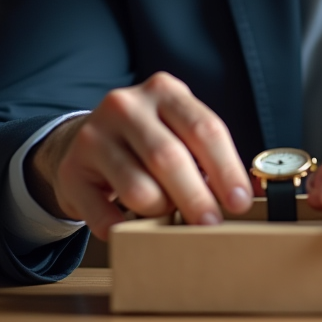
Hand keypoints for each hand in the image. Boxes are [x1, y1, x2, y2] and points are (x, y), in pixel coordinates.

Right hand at [25, 72, 252, 239]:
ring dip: (160, 212)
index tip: (239, 202)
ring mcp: (94, 136)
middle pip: (170, 158)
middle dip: (197, 198)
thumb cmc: (148, 142)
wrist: (87, 142)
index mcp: (164, 91)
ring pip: (138, 190)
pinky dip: (124, 230)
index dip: (227, 170)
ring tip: (165, 214)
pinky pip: (104, 215)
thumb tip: (250, 192)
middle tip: (211, 225)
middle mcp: (126, 106)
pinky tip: (131, 228)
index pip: (204, 129)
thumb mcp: (180, 132)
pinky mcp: (71, 170)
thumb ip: (210, 155)